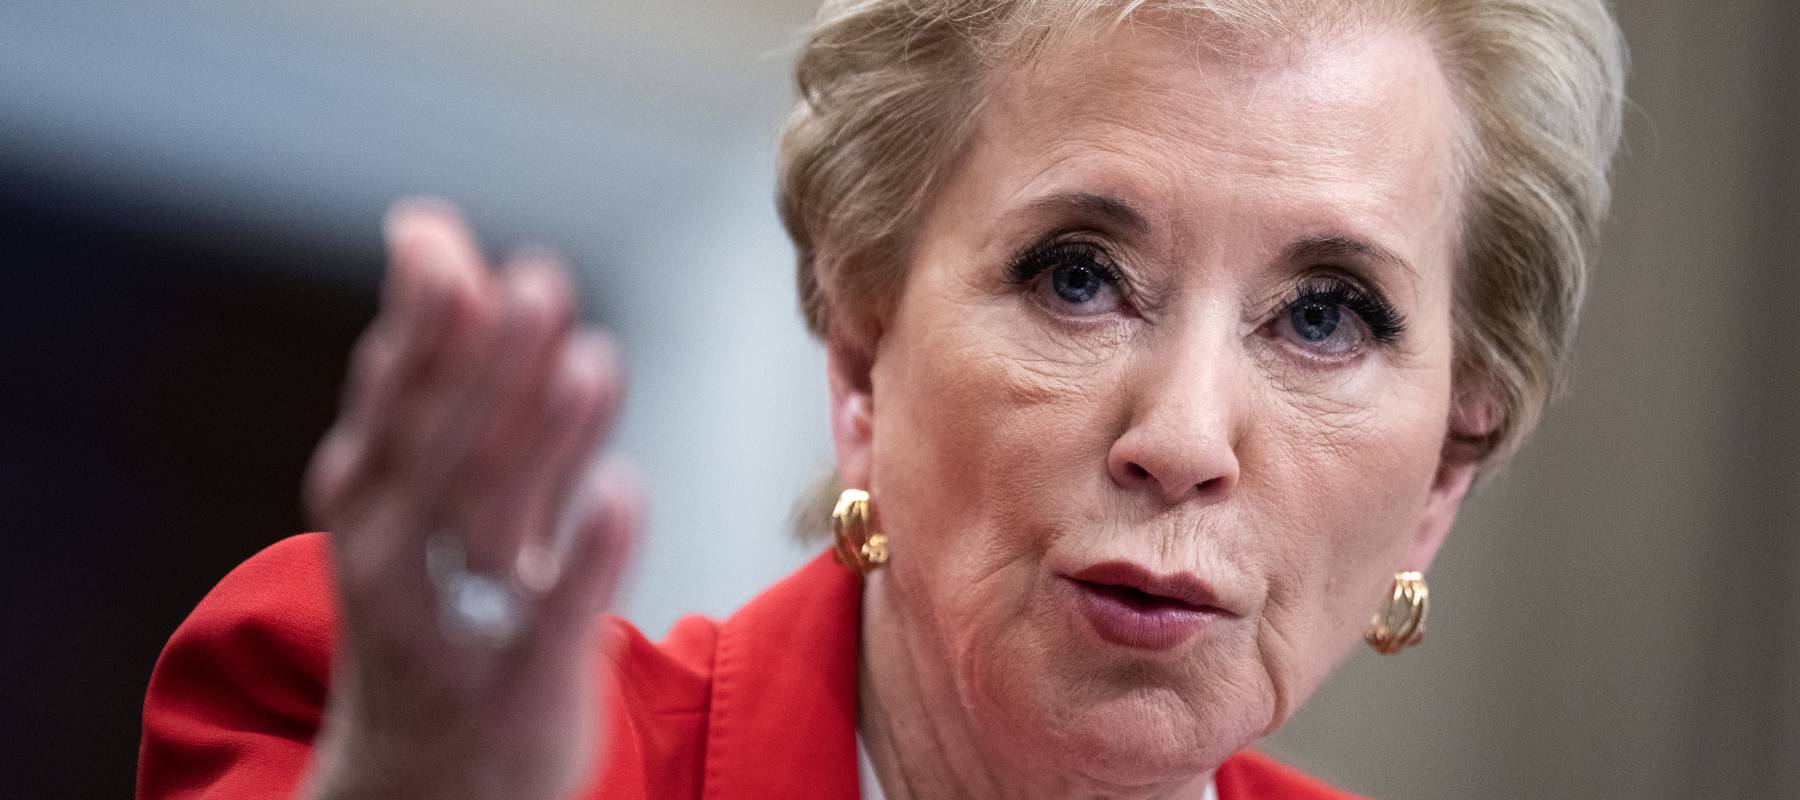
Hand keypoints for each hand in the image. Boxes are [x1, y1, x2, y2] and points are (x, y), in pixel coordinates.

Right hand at [297, 200, 640, 799]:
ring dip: (543, 443)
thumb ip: (442, 371)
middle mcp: (393, 565)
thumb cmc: (426, 607)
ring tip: (591, 362)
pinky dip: (584, 557)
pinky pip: (552, 619)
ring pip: (492, 528)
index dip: (415, 328)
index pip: (386, 405)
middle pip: (438, 455)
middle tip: (537, 284)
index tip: (443, 247)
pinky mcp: (519, 691)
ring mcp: (454, 631)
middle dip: (485, 370)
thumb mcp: (415, 495)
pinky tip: (624, 489)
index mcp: (366, 507)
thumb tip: (431, 233)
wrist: (413, 786)